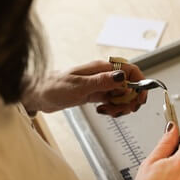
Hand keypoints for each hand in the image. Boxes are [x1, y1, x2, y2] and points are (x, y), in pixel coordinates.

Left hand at [22, 60, 146, 114]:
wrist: (39, 95)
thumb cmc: (54, 86)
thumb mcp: (80, 86)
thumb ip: (102, 81)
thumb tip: (122, 76)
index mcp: (102, 68)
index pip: (130, 70)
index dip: (139, 82)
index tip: (139, 97)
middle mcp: (104, 75)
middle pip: (129, 85)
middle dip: (130, 99)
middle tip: (122, 109)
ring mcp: (101, 85)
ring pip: (122, 95)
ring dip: (120, 106)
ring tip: (107, 111)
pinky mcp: (97, 94)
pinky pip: (113, 102)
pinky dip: (112, 109)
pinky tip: (102, 110)